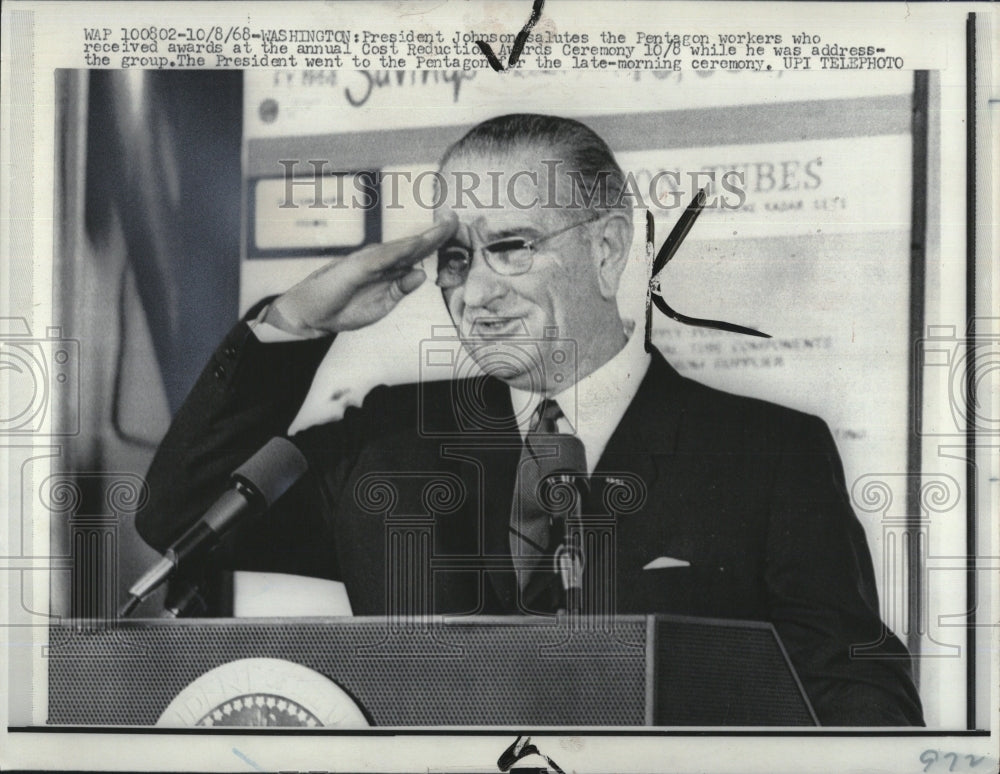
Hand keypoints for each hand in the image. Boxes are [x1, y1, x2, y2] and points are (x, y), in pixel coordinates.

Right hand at [265, 214, 457, 335]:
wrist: (313, 316)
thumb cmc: (345, 309)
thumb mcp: (381, 306)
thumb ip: (400, 290)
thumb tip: (421, 275)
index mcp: (390, 270)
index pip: (418, 253)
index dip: (438, 241)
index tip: (456, 228)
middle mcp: (382, 261)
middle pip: (414, 244)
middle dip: (436, 232)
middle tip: (455, 216)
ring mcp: (369, 261)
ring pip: (402, 247)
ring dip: (423, 237)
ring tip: (444, 225)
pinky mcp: (356, 267)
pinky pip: (382, 258)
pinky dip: (399, 251)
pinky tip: (415, 244)